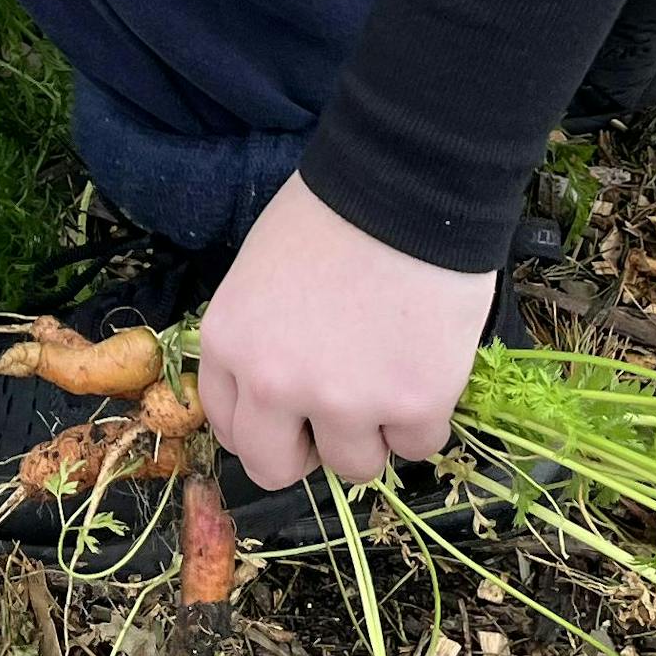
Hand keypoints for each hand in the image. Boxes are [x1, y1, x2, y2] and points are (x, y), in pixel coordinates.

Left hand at [195, 174, 493, 490]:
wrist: (405, 187)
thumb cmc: (332, 216)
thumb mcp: (259, 276)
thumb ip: (259, 340)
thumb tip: (279, 393)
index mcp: (229, 346)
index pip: (231, 429)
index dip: (267, 426)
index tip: (293, 415)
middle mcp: (274, 384)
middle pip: (276, 469)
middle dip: (308, 449)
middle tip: (340, 414)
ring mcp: (344, 401)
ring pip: (355, 466)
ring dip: (374, 431)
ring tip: (391, 370)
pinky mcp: (411, 405)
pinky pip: (418, 445)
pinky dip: (426, 416)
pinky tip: (426, 362)